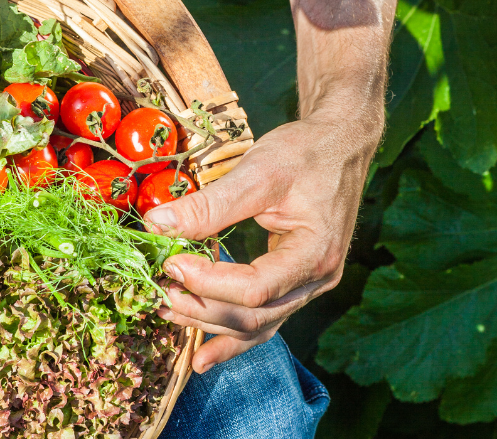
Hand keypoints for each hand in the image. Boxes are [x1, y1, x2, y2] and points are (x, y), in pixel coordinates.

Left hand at [146, 105, 378, 372]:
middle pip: (255, 316)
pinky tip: (203, 352)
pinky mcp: (296, 281)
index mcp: (314, 253)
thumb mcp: (257, 171)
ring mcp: (309, 285)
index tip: (170, 263)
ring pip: (257, 324)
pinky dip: (232, 334)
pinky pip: (264, 318)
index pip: (255, 288)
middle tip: (159, 291)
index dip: (208, 282)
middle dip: (202, 309)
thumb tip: (155, 225)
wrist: (340, 143)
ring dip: (210, 324)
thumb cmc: (305, 152)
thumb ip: (208, 204)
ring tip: (167, 312)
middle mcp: (317, 279)